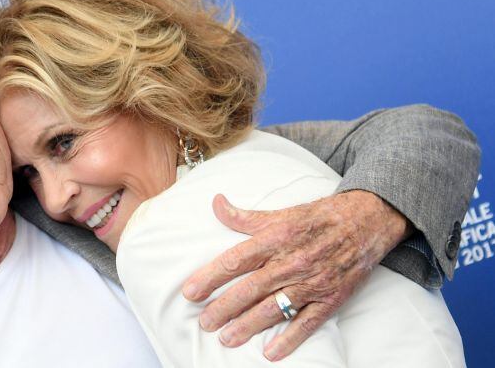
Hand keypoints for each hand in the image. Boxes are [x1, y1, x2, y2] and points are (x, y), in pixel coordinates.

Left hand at [182, 190, 410, 360]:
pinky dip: (289, 339)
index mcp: (275, 238)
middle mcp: (291, 261)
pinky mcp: (330, 298)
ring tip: (227, 338)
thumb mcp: (280, 213)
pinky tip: (271, 352)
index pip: (235, 260)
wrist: (366, 221)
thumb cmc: (318, 218)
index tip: (190, 292)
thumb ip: (244, 216)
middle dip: (224, 308)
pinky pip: (307, 322)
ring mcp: (311, 282)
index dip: (210, 277)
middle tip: (204, 322)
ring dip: (248, 326)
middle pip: (250, 288)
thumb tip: (216, 203)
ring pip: (274, 308)